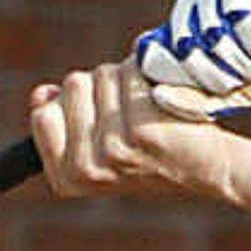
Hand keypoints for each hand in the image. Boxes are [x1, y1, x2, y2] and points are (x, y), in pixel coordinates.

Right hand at [28, 59, 236, 206]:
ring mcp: (112, 149)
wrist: (208, 168)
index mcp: (67, 177)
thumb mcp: (97, 141)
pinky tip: (163, 102)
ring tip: (149, 109)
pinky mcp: (141, 129)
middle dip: (102, 87)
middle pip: (72, 85)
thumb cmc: (152, 148)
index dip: (71, 104)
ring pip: (103, 75)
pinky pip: (130, 73)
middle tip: (131, 116)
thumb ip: (64, 118)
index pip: (42, 114)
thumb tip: (41, 93)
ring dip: (127, 79)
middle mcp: (86, 169)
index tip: (100, 119)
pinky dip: (148, 75)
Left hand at [133, 0, 250, 114]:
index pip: (160, 55)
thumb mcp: (245, 88)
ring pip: (210, 31)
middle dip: (218, 74)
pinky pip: (236, 12)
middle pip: (182, 45)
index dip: (188, 81)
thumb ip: (203, 98)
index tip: (226, 90)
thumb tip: (156, 97)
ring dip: (243, 60)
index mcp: (189, 23)